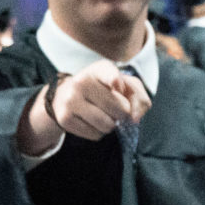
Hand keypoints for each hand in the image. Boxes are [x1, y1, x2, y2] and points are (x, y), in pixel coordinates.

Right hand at [15, 63, 148, 152]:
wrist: (65, 95)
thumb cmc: (103, 90)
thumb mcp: (123, 85)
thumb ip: (139, 97)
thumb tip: (135, 118)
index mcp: (99, 69)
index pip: (108, 74)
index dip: (114, 79)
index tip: (116, 83)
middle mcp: (81, 81)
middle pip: (119, 109)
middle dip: (123, 114)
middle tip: (115, 109)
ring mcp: (70, 100)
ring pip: (107, 125)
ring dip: (111, 125)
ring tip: (104, 115)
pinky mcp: (64, 118)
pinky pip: (95, 135)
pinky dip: (99, 132)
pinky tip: (91, 121)